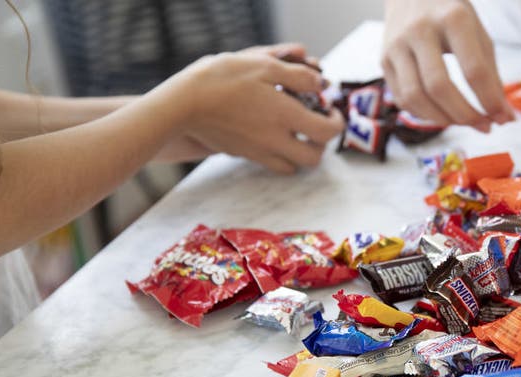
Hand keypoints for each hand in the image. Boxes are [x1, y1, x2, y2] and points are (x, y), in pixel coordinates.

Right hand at [163, 43, 343, 173]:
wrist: (183, 103)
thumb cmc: (223, 79)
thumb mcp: (265, 66)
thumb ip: (298, 76)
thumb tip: (321, 85)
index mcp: (286, 116)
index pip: (328, 132)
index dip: (336, 122)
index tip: (331, 111)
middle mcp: (277, 140)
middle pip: (314, 158)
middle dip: (321, 144)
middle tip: (316, 126)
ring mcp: (259, 152)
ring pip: (293, 167)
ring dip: (301, 153)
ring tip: (296, 133)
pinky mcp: (244, 155)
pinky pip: (271, 165)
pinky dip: (280, 156)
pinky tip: (272, 136)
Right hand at [382, 0, 514, 131]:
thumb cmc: (452, 17)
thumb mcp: (478, 35)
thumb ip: (491, 76)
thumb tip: (503, 117)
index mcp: (453, 18)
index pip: (473, 70)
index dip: (489, 101)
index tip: (502, 118)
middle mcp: (420, 30)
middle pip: (440, 87)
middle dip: (465, 115)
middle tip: (484, 126)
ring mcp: (396, 45)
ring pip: (415, 97)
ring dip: (443, 120)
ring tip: (463, 122)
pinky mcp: (383, 60)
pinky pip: (402, 99)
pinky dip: (424, 114)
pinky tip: (442, 114)